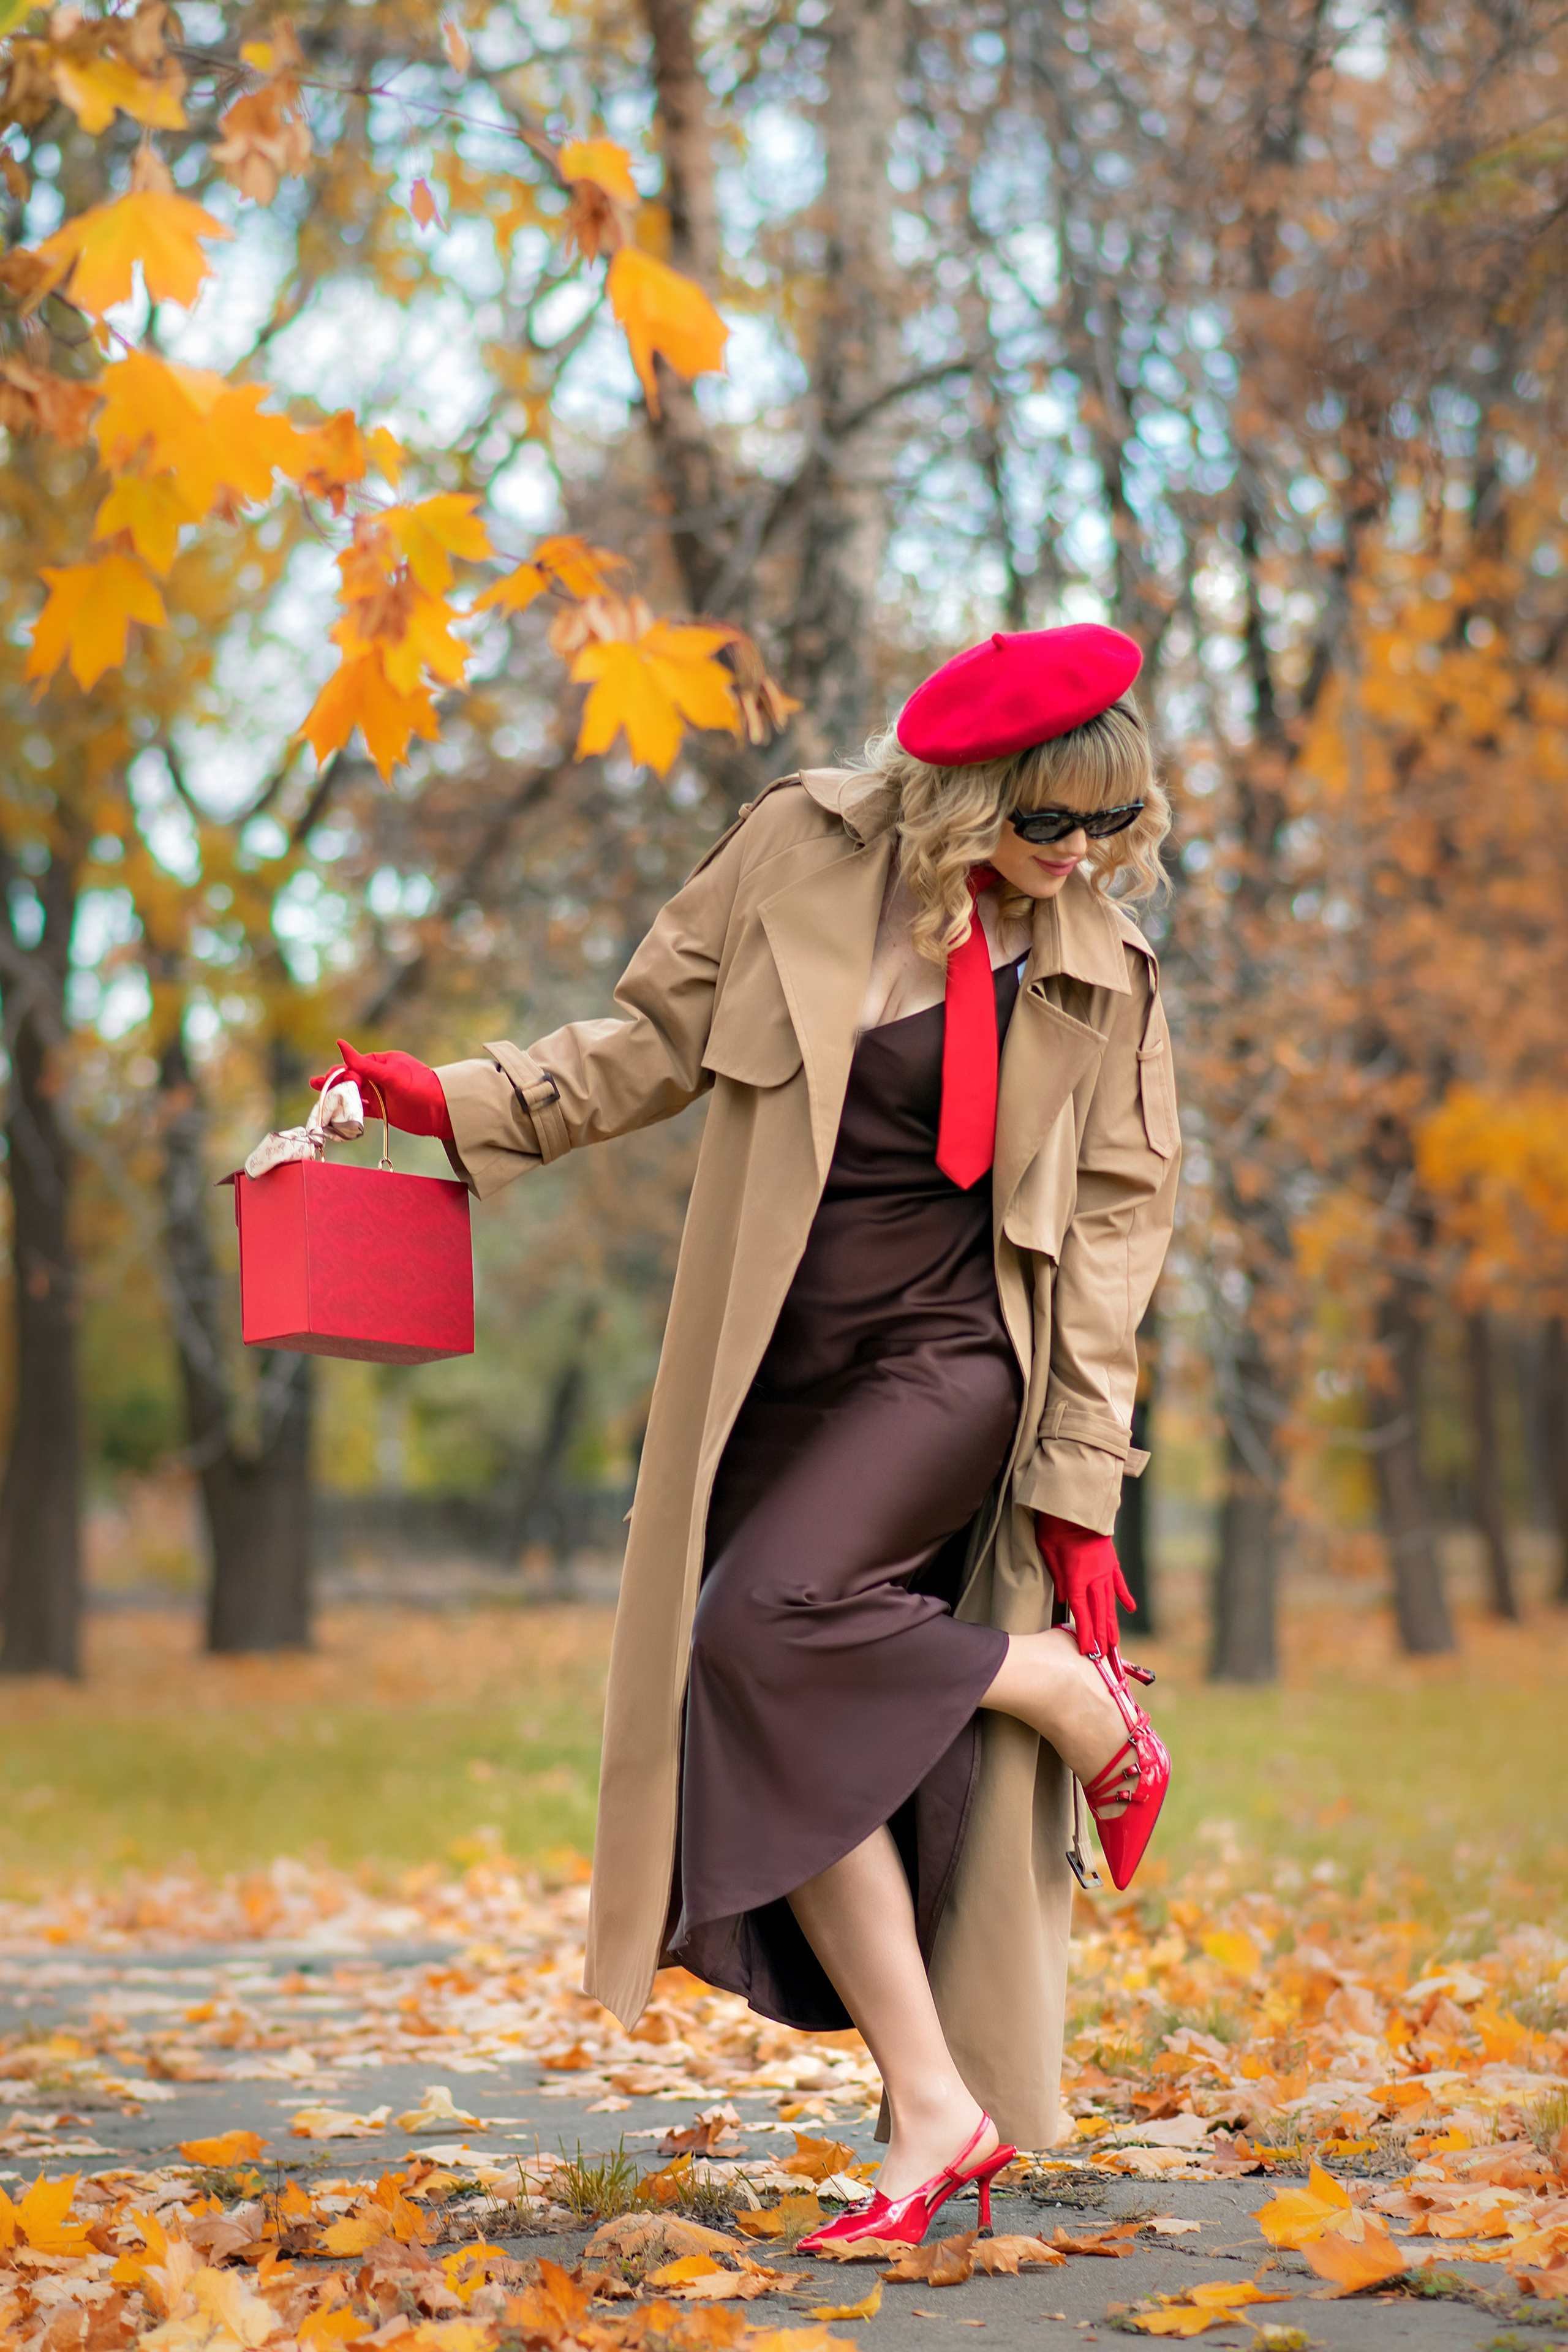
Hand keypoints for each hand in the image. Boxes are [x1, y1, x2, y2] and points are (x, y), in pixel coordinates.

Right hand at [311, 1038, 453, 1141]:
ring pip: (354, 1094)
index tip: (331, 1080)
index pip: (355, 1065)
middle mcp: (379, 1077)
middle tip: (317, 1086)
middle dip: (334, 1083)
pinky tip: (336, 1114)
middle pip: (351, 1079)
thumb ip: (364, 1065)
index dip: (341, 1072)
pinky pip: (362, 1110)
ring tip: (320, 1098)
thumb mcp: (391, 1075)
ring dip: (338, 1097)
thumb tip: (340, 1044)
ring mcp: (380, 1094)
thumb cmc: (420, 1088)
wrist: (442, 1112)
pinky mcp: (383, 1110)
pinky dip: (349, 1112)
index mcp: (382, 1062)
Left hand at [1035, 1512, 1135, 1660]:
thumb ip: (1057, 1577)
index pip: (1082, 1613)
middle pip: (1099, 1613)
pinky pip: (1119, 1582)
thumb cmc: (1055, 1524)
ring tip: (1115, 1643)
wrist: (1077, 1503)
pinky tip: (1131, 1609)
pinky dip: (1125, 1596)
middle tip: (1104, 1657)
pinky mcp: (1111, 1560)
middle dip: (1101, 1637)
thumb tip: (1062, 1600)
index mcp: (1077, 1577)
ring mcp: (1106, 1569)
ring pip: (1110, 1603)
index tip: (1087, 1652)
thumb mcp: (1047, 1550)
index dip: (1085, 1634)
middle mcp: (1095, 1577)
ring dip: (1112, 1624)